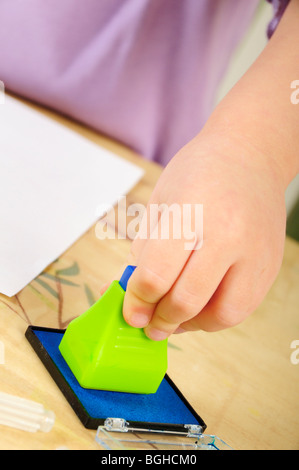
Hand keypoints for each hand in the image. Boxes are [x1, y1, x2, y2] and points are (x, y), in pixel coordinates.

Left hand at [121, 130, 286, 339]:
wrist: (250, 155)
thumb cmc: (199, 173)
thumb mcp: (160, 202)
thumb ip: (145, 250)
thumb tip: (134, 294)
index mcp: (191, 213)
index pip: (156, 275)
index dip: (137, 301)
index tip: (131, 311)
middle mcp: (228, 235)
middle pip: (187, 300)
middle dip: (160, 321)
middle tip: (149, 325)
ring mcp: (255, 253)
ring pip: (222, 315)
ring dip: (192, 325)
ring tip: (176, 318)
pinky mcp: (270, 265)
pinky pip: (243, 308)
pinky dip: (217, 316)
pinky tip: (201, 305)